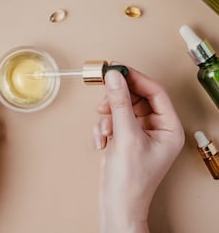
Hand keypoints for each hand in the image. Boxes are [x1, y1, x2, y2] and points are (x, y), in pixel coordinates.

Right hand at [93, 67, 183, 232]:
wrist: (116, 203)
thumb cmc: (130, 180)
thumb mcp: (125, 136)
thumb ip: (119, 103)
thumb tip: (115, 77)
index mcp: (169, 128)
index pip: (155, 92)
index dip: (136, 78)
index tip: (117, 69)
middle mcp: (157, 128)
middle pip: (136, 98)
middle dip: (117, 101)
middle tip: (104, 99)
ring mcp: (140, 132)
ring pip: (122, 108)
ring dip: (108, 116)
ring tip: (104, 130)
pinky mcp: (125, 136)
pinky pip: (113, 119)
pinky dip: (103, 127)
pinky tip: (102, 141)